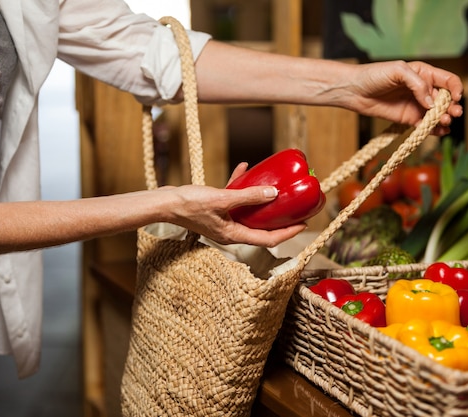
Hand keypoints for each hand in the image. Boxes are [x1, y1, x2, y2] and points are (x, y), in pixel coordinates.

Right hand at [162, 178, 305, 246]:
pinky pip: (234, 199)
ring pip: (249, 212)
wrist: (164, 202)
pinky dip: (241, 186)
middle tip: (295, 208)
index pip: (268, 239)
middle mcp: (231, 231)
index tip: (303, 224)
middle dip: (279, 218)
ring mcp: (223, 221)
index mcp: (233, 235)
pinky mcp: (216, 210)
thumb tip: (273, 193)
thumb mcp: (222, 199)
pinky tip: (245, 168)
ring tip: (276, 188)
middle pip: (262, 228)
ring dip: (262, 200)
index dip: (288, 233)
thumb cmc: (189, 205)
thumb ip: (248, 196)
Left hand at [342, 60, 463, 135]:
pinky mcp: (408, 118)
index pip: (448, 80)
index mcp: (424, 73)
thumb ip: (418, 84)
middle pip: (446, 99)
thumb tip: (432, 102)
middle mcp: (424, 89)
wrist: (354, 91)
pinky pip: (425, 125)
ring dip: (444, 119)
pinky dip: (434, 129)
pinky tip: (439, 132)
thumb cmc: (374, 75)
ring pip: (437, 114)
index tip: (456, 97)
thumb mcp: (398, 71)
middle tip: (453, 114)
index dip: (456, 88)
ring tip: (444, 123)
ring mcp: (417, 105)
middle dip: (452, 107)